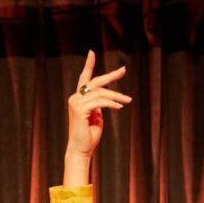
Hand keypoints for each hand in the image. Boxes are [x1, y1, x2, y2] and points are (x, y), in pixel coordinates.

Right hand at [66, 52, 131, 167]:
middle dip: (110, 75)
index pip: (84, 79)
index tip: (92, 52)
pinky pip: (100, 102)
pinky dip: (112, 103)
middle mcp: (75, 98)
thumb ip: (99, 105)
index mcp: (78, 98)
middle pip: (95, 82)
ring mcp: (76, 103)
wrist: (82, 150)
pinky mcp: (80, 110)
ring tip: (128, 100)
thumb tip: (106, 98)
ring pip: (101, 93)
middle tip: (123, 70)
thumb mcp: (96, 117)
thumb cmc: (90, 136)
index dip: (88, 65)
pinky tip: (120, 106)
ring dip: (117, 96)